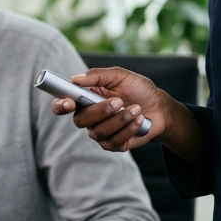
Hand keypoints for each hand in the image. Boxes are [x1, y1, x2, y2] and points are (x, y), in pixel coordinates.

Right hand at [50, 67, 170, 152]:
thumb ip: (98, 76)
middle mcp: (89, 117)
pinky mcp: (113, 144)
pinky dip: (129, 128)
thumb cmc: (139, 89)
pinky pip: (114, 141)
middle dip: (100, 111)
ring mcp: (100, 132)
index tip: (70, 102)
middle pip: (80, 120)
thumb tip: (76, 79)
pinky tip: (139, 120)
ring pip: (98, 131)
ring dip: (120, 119)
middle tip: (119, 101)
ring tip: (137, 109)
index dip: (61, 105)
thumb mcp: (121, 76)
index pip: (62, 105)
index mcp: (85, 98)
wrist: (160, 108)